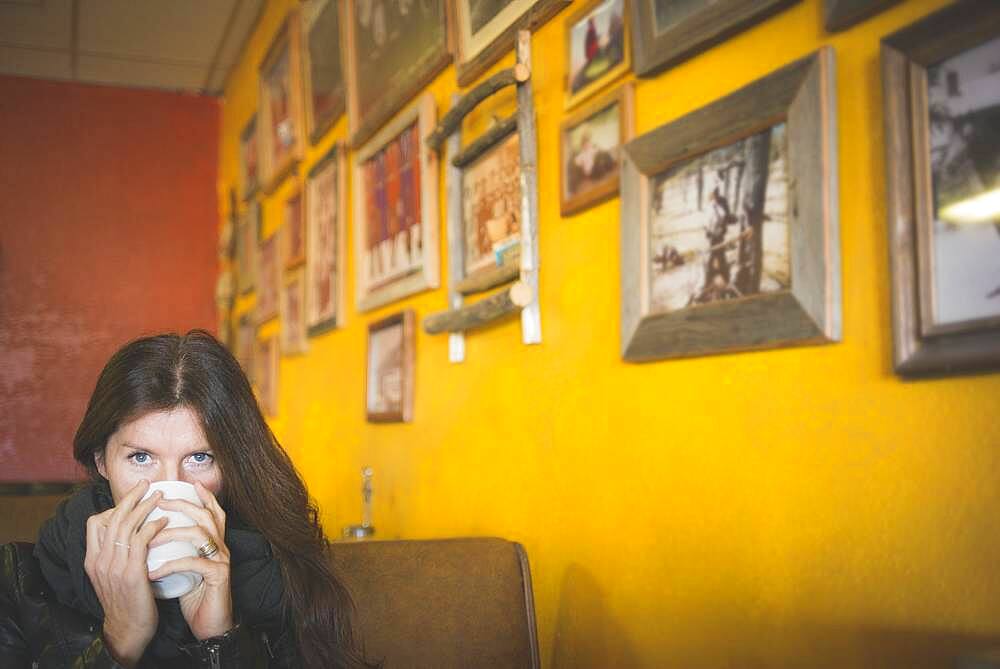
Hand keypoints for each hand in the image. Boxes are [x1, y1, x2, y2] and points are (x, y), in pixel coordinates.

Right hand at [84, 479, 168, 667]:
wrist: (128, 630)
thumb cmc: (127, 601)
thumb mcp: (113, 576)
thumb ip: (117, 555)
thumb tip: (131, 533)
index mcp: (92, 560)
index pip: (94, 523)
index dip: (113, 508)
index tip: (132, 502)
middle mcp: (100, 561)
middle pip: (112, 518)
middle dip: (131, 498)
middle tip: (147, 484)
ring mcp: (114, 567)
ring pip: (127, 525)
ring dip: (145, 506)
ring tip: (160, 496)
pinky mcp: (131, 573)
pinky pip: (141, 541)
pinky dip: (153, 526)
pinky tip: (165, 521)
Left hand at [148, 481, 233, 639]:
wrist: (211, 626)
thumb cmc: (196, 598)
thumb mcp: (186, 570)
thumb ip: (178, 552)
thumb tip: (152, 539)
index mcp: (215, 544)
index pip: (213, 512)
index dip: (204, 497)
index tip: (188, 484)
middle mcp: (221, 548)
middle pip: (206, 515)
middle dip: (183, 505)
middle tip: (160, 502)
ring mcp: (221, 560)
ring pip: (200, 533)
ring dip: (171, 533)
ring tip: (149, 539)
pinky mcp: (218, 576)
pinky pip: (193, 562)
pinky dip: (170, 565)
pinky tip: (153, 572)